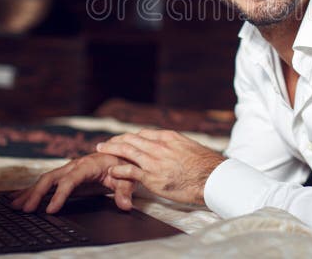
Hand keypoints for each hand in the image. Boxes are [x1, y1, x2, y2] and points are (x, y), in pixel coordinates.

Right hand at [10, 152, 135, 212]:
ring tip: (15, 206)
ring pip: (45, 180)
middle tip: (27, 210)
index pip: (71, 180)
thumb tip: (125, 205)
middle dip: (37, 194)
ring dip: (30, 192)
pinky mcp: (66, 174)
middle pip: (51, 178)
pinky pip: (47, 182)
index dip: (60, 195)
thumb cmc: (123, 165)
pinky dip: (32, 190)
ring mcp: (68, 169)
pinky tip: (19, 198)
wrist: (121, 152)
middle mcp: (75, 165)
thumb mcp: (128, 178)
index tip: (51, 209)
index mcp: (88, 165)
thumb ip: (125, 191)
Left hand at [96, 129, 225, 204]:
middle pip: (131, 139)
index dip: (130, 137)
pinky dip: (118, 170)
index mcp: (168, 137)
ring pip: (127, 151)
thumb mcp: (190, 147)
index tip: (123, 139)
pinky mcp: (152, 177)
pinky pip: (130, 172)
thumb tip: (173, 148)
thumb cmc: (205, 165)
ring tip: (101, 150)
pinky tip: (111, 171)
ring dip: (111, 150)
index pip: (143, 134)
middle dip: (116, 141)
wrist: (210, 177)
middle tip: (105, 143)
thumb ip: (176, 146)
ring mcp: (154, 161)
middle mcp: (159, 146)